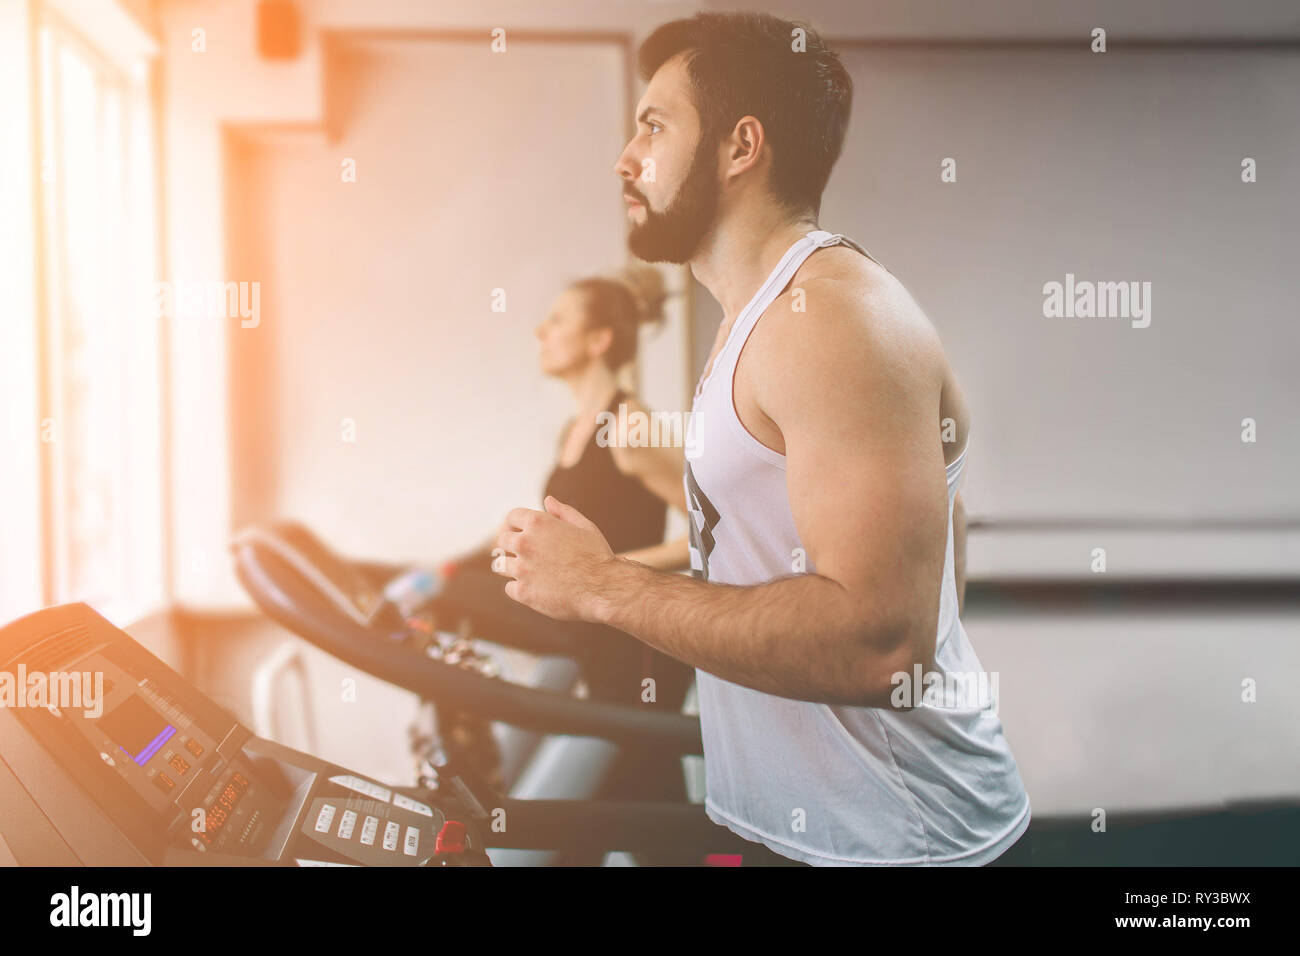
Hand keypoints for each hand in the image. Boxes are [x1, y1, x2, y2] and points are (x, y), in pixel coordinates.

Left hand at [492, 496, 616, 620]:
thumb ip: (563, 512)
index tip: (521, 532)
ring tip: (528, 572)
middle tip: (525, 554)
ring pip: (500, 565)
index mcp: (538, 523)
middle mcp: (524, 543)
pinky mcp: (523, 592)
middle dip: (511, 545)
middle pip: (502, 540)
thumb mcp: (584, 527)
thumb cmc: (597, 556)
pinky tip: (536, 589)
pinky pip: (510, 588)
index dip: (517, 524)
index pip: (512, 517)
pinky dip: (520, 588)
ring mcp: (521, 568)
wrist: (603, 588)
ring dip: (511, 567)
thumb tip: (547, 501)